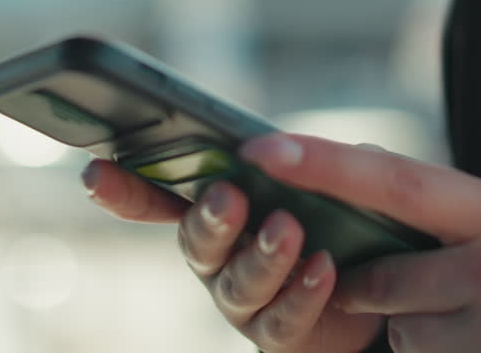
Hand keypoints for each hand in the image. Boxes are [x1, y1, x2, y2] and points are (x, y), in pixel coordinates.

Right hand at [82, 158, 385, 351]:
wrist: (384, 290)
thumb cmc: (343, 219)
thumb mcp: (330, 179)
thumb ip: (312, 159)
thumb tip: (291, 146)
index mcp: (219, 208)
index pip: (161, 196)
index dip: (125, 188)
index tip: (95, 172)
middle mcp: (220, 256)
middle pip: (196, 240)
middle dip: (209, 219)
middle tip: (230, 196)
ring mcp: (243, 299)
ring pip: (237, 283)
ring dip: (261, 255)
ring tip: (289, 230)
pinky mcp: (277, 334)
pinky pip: (280, 319)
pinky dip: (301, 292)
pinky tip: (322, 268)